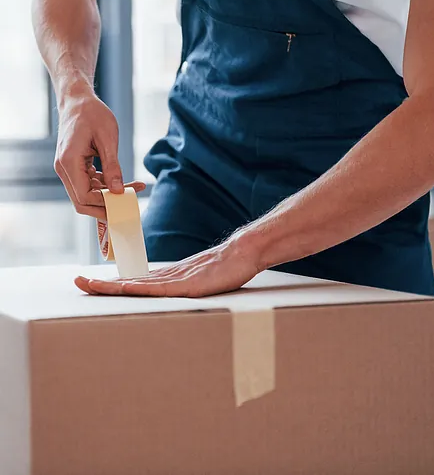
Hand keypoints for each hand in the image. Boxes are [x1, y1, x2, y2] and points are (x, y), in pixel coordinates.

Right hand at [55, 92, 144, 218]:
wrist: (78, 101)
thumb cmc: (93, 114)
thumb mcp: (108, 139)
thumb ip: (112, 166)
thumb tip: (118, 191)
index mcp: (69, 162)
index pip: (84, 196)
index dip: (104, 203)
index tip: (125, 200)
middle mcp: (64, 168)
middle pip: (82, 201)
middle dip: (106, 206)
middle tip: (129, 204)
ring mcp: (67, 168)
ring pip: (86, 194)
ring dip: (108, 195)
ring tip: (134, 188)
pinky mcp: (74, 166)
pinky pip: (88, 184)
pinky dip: (104, 186)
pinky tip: (122, 181)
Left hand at [74, 237, 260, 296]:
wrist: (242, 253)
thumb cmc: (224, 268)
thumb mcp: (200, 281)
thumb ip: (185, 286)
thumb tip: (173, 294)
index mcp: (169, 277)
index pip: (134, 282)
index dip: (111, 282)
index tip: (91, 282)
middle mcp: (167, 277)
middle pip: (129, 281)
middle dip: (102, 283)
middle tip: (77, 281)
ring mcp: (177, 280)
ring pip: (137, 284)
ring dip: (111, 285)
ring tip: (89, 284)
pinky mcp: (188, 285)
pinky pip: (159, 289)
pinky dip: (138, 290)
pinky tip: (123, 289)